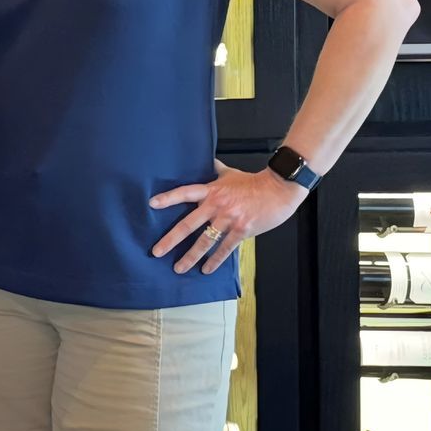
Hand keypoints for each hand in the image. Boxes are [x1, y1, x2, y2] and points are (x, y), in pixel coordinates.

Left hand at [151, 158, 306, 274]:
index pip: (184, 193)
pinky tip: (206, 269)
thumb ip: (214, 170)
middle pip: (188, 224)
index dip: (168, 198)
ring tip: (179, 267)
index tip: (151, 204)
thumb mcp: (230, 173)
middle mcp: (216, 205)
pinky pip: (225, 248)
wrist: (279, 189)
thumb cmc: (253, 181)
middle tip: (156, 251)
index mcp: (211, 190)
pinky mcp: (242, 230)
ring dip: (190, 256)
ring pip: (205, 241)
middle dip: (171, 239)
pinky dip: (215, 260)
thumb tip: (205, 160)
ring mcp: (229, 219)